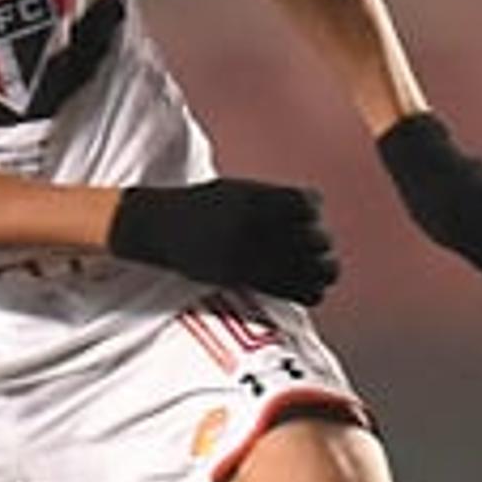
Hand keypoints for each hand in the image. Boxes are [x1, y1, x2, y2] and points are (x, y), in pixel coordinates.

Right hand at [107, 178, 338, 304]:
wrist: (160, 226)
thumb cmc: (201, 206)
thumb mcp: (235, 189)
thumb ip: (271, 198)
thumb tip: (314, 210)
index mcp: (255, 197)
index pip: (308, 204)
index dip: (313, 211)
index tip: (308, 218)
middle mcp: (255, 225)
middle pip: (316, 238)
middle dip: (321, 245)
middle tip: (319, 250)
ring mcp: (248, 253)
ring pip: (309, 268)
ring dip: (321, 271)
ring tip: (319, 273)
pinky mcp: (242, 278)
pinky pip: (291, 290)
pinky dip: (308, 292)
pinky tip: (308, 291)